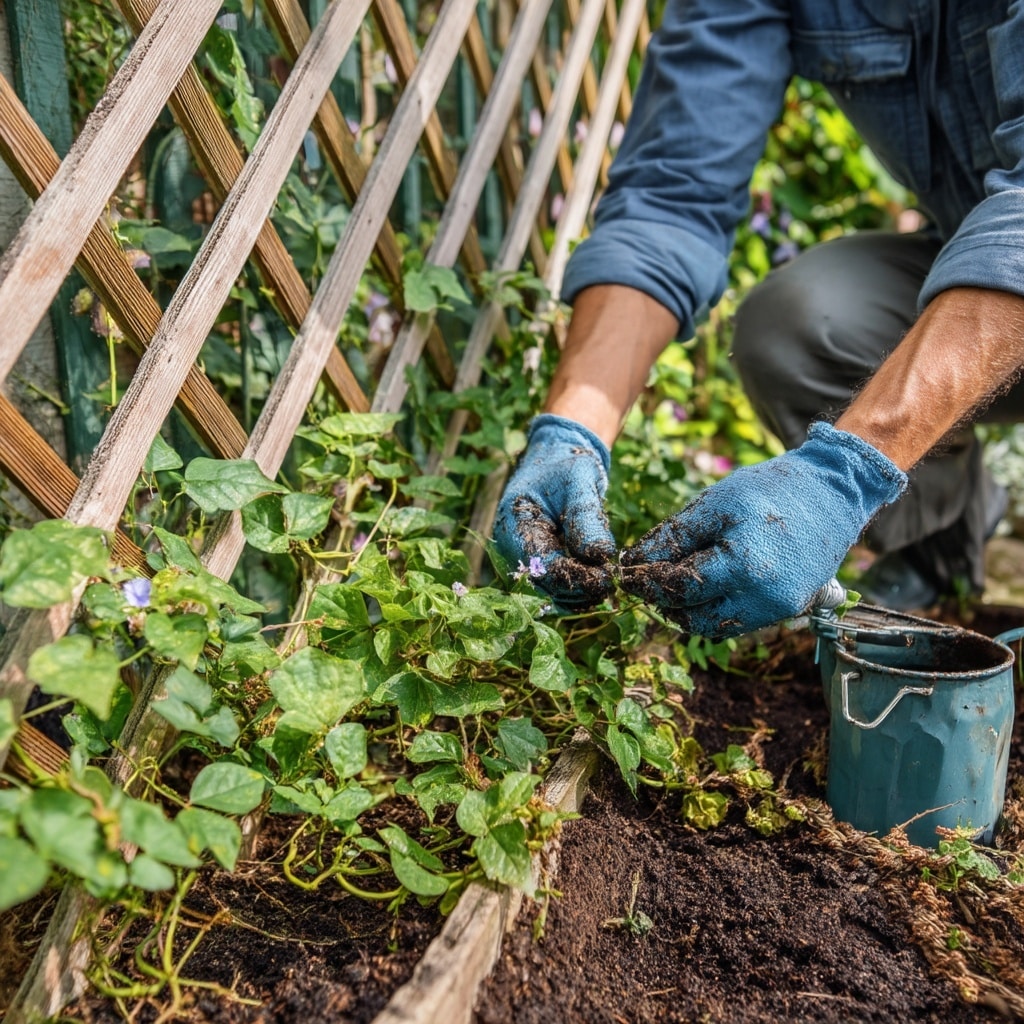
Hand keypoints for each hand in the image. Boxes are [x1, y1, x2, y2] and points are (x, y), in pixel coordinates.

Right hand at [494, 414, 615, 609]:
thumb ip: (586, 518)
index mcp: (514, 525)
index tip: (604, 578)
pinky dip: (578, 587)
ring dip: (579, 592)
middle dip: (578, 588)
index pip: (541, 566)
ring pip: (551, 590)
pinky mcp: (541, 561)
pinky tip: (599, 581)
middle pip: (544, 584)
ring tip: (607, 582)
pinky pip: (557, 584)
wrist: (559, 459)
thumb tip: (600, 556)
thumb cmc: (566, 465)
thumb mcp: (579, 483)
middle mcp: (514, 547)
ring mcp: (526, 556)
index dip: (573, 577)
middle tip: (610, 582)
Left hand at [619, 423, 906, 636]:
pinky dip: (716, 610)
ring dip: (689, 611)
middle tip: (646, 582)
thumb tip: (635, 561)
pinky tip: (703, 588)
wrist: (833, 493)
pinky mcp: (789, 610)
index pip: (679, 588)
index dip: (647, 582)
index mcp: (744, 567)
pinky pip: (740, 622)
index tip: (625, 574)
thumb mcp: (715, 504)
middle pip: (695, 618)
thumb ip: (673, 537)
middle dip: (665, 602)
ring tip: (672, 585)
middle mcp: (764, 598)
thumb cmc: (769, 491)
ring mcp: (780, 609)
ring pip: (716, 627)